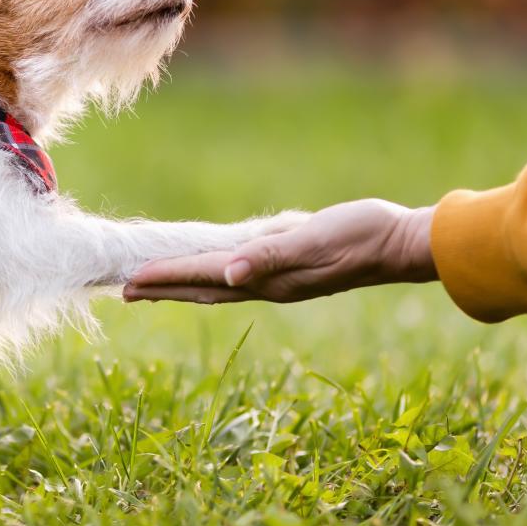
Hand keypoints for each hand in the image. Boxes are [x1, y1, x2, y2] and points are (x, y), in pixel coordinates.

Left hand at [122, 199, 436, 303]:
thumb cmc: (360, 235)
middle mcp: (267, 284)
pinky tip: (212, 268)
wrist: (402, 243)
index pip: (202, 277)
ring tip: (156, 284)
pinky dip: (215, 272)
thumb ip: (269, 256)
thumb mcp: (311, 239)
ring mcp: (280, 279)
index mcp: (267, 277)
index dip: (164, 279)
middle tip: (124, 290)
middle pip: (202, 289)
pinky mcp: (292, 269)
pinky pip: (240, 273)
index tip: (128, 281)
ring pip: (218, 284)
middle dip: (163, 289)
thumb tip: (229, 273)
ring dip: (184, 284)